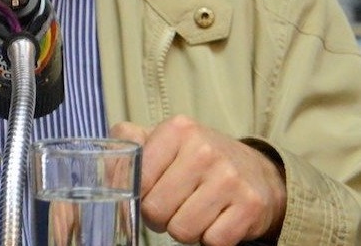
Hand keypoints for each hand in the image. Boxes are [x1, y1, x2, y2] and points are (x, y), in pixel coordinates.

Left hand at [111, 115, 285, 245]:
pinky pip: (213, 242)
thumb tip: (108, 164)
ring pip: (183, 230)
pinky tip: (215, 220)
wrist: (256, 171)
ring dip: (184, 229)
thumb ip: (129, 142)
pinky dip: (210, 239)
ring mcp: (230, 178)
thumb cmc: (197, 157)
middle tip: (172, 206)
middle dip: (159, 217)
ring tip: (193, 211)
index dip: (139, 195)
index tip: (149, 192)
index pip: (138, 180)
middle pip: (156, 210)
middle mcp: (204, 149)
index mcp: (178, 129)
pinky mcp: (250, 206)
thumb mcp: (163, 139)